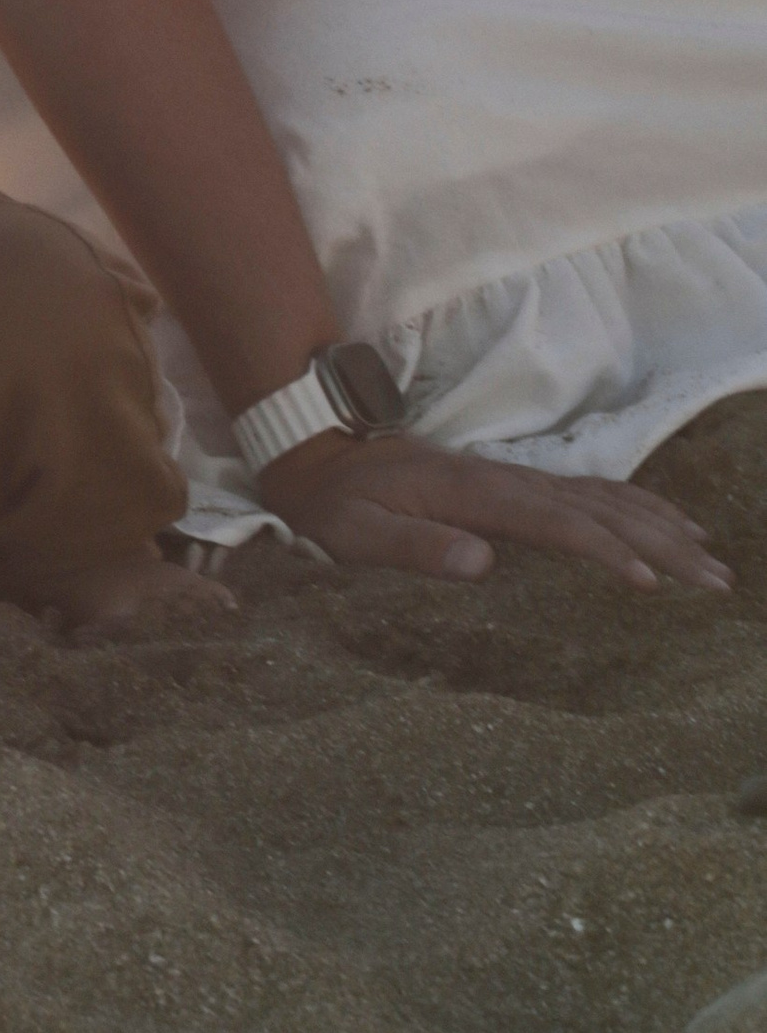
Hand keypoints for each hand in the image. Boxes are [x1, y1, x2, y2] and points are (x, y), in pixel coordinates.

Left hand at [265, 429, 732, 592]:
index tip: (649, 583)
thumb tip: (481, 565)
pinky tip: (659, 522)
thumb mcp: (356, 533)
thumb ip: (414, 548)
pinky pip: (585, 491)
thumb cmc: (332, 504)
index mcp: (473, 493)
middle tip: (715, 580)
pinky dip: (631, 505)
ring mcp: (510, 477)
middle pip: (596, 507)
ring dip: (657, 523)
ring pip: (599, 496)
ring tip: (708, 556)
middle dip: (659, 542)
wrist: (315, 449)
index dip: (604, 550)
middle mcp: (503, 480)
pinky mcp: (510, 483)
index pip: (554, 522)